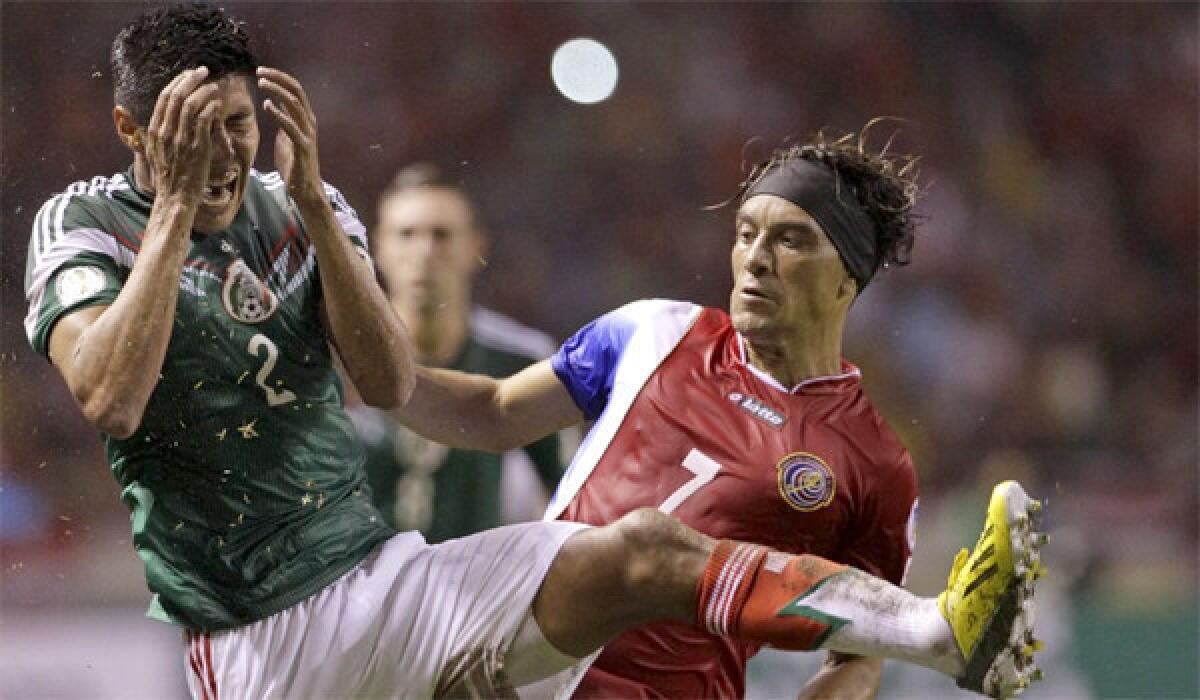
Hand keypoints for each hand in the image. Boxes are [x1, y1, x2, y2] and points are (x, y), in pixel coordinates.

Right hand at [143, 66, 220, 203]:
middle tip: (204, 71)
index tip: (189, 74)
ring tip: (214, 87)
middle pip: (177, 95)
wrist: (175, 197)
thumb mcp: (154, 150)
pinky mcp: (197, 147)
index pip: (165, 97)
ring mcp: (181, 139)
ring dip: (204, 91)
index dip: (178, 81)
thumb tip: (149, 115)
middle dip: (191, 79)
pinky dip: (211, 107)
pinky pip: (205, 120)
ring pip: (192, 104)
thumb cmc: (169, 176)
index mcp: (155, 130)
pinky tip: (217, 104)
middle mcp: (166, 131)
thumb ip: (155, 132)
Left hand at [258, 66, 322, 202]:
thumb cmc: (294, 163)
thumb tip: (275, 101)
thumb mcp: (286, 136)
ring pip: (294, 104)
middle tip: (259, 71)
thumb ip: (284, 119)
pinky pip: (290, 126)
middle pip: (296, 91)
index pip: (295, 89)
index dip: (279, 78)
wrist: (305, 188)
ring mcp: (308, 133)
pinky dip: (279, 113)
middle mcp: (310, 122)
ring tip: (261, 83)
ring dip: (277, 91)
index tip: (261, 72)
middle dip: (278, 78)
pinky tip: (267, 105)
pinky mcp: (303, 146)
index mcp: (306, 118)